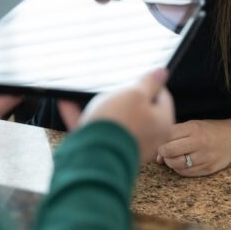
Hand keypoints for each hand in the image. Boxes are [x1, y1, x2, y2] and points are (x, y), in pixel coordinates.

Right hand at [58, 69, 173, 162]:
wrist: (95, 156)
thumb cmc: (119, 122)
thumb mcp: (135, 94)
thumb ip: (149, 82)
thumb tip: (162, 72)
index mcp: (161, 124)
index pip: (163, 98)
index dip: (150, 84)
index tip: (138, 79)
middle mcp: (147, 138)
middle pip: (139, 111)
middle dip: (125, 98)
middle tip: (116, 89)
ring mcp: (126, 146)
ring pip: (115, 122)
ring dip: (101, 107)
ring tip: (90, 95)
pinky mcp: (105, 151)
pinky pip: (94, 130)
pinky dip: (83, 118)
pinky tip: (67, 104)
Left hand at [155, 119, 230, 176]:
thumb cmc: (208, 131)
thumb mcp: (192, 126)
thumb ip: (174, 136)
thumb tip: (156, 156)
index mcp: (193, 127)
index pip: (167, 135)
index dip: (159, 140)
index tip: (158, 141)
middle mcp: (199, 142)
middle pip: (169, 151)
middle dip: (162, 153)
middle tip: (164, 152)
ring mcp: (205, 157)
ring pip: (177, 164)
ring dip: (170, 163)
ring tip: (173, 158)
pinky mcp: (208, 169)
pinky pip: (186, 173)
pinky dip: (180, 170)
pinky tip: (182, 164)